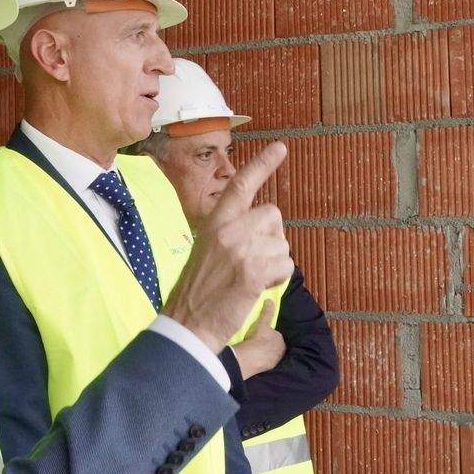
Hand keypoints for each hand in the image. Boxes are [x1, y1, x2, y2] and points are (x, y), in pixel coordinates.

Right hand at [165, 143, 291, 353]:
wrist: (187, 325)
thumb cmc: (197, 293)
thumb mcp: (207, 251)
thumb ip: (231, 234)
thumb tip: (262, 230)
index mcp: (214, 223)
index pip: (240, 185)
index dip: (262, 164)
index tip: (281, 148)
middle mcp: (227, 230)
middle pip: (273, 215)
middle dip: (273, 237)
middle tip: (254, 260)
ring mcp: (240, 248)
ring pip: (282, 244)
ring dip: (275, 263)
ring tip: (249, 279)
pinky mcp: (252, 270)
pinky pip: (285, 266)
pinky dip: (278, 279)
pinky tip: (256, 289)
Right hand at [232, 304, 284, 379]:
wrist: (250, 358)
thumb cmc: (258, 339)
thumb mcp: (262, 324)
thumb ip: (267, 312)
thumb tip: (270, 300)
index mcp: (281, 341)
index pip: (276, 335)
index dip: (268, 334)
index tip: (260, 334)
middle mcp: (281, 351)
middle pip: (273, 345)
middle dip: (267, 343)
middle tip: (256, 341)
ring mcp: (274, 361)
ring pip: (270, 354)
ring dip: (264, 352)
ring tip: (253, 350)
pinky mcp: (267, 368)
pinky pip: (264, 362)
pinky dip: (260, 360)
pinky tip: (253, 357)